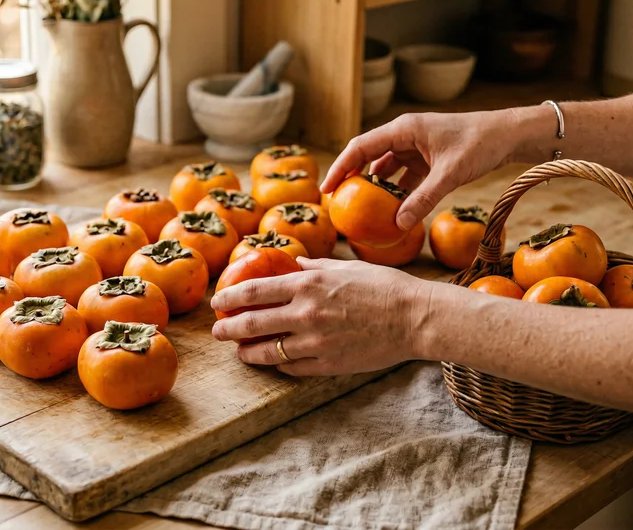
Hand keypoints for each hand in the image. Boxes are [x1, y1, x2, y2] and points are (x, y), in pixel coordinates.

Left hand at [210, 257, 427, 375]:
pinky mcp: (327, 365)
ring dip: (246, 353)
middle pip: (251, 325)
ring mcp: (315, 343)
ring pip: (266, 353)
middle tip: (217, 332)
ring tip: (239, 352)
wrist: (415, 318)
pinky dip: (278, 365)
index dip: (229, 298)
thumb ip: (313, 268)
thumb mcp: (345, 267)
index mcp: (307, 285)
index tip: (218, 302)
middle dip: (227, 329)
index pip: (253, 291)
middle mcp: (305, 314)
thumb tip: (293, 265)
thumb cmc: (384, 287)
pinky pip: (291, 368)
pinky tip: (273, 361)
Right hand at [321, 109, 530, 229]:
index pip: (360, 147)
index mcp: (403, 129)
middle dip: (352, 178)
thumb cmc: (480, 144)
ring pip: (386, 166)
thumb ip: (423, 199)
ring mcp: (416, 145)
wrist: (509, 134)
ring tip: (363, 210)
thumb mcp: (450, 174)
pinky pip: (404, 174)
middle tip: (338, 202)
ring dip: (376, 187)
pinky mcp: (427, 157)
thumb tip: (399, 224)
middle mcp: (405, 134)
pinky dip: (397, 190)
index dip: (340, 168)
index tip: (327, 189)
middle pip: (368, 156)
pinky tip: (394, 209)